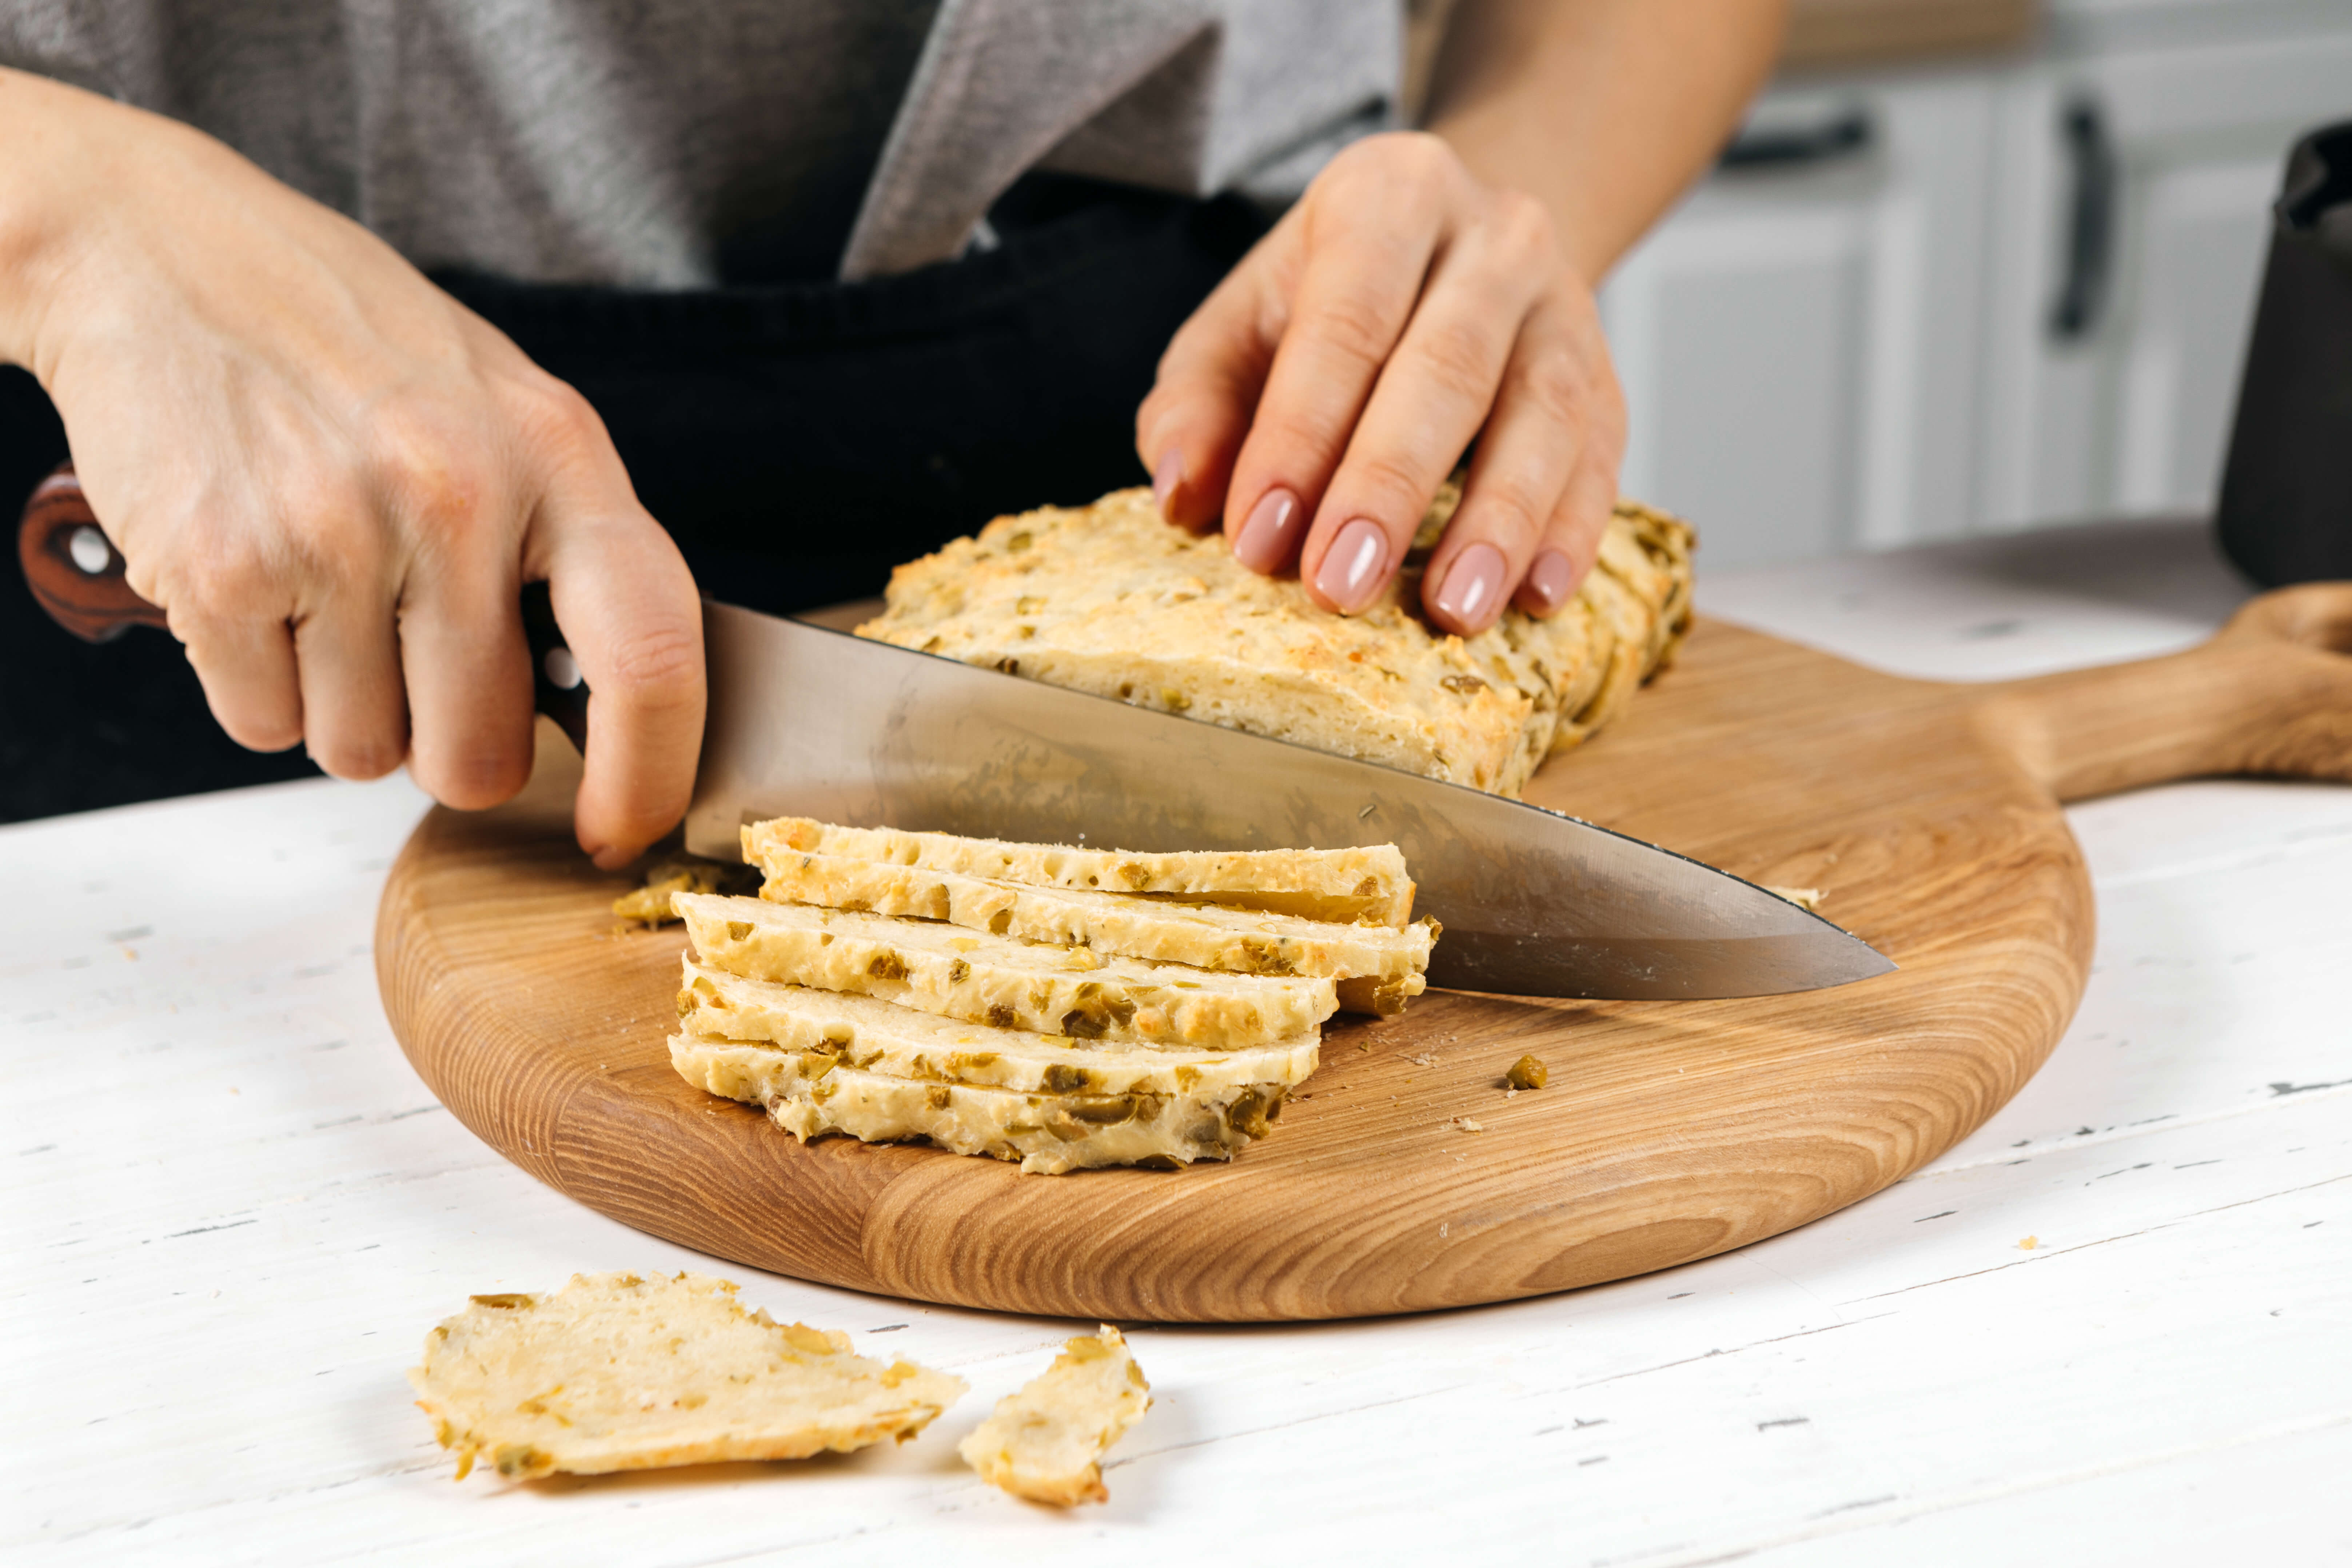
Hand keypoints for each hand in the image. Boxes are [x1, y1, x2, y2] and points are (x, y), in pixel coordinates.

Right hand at [0, 70, 700, 865]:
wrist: (168, 256)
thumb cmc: (357, 350)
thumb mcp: (507, 414)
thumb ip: (569, 552)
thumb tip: (615, 712)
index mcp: (558, 456)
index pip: (652, 654)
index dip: (651, 773)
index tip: (630, 831)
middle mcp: (459, 493)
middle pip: (483, 754)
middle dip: (445, 745)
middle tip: (408, 656)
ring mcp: (339, 531)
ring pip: (365, 754)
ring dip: (343, 706)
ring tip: (325, 590)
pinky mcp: (226, 567)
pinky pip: (265, 727)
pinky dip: (259, 685)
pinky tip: (261, 584)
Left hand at [1137, 131, 1625, 635]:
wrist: (1455, 253)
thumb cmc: (1330, 305)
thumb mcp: (1239, 330)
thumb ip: (1196, 407)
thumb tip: (1182, 496)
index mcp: (1388, 196)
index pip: (1345, 320)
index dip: (1300, 436)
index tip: (1260, 539)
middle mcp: (1494, 237)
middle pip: (1447, 367)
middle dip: (1388, 487)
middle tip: (1340, 586)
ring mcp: (1567, 306)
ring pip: (1545, 413)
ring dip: (1498, 523)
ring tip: (1453, 612)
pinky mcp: (1609, 380)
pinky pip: (1601, 458)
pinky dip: (1570, 532)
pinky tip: (1534, 597)